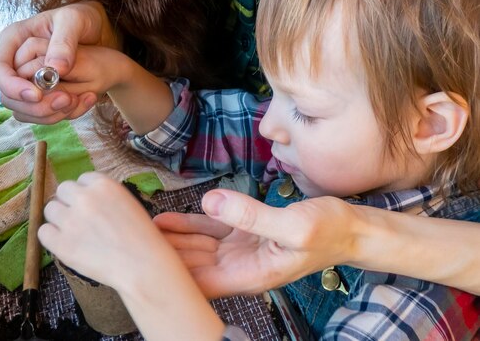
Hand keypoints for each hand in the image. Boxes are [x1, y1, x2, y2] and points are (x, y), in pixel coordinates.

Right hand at [0, 2, 119, 122]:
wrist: (95, 29)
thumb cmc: (81, 18)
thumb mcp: (74, 20)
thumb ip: (64, 42)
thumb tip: (54, 69)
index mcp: (14, 39)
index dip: (11, 86)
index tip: (36, 95)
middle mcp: (14, 60)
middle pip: (6, 94)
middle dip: (32, 104)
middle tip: (62, 102)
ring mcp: (25, 77)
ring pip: (21, 107)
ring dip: (45, 112)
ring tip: (73, 102)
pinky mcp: (39, 90)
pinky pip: (38, 111)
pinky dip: (54, 114)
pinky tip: (75, 104)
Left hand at [40, 174, 228, 340]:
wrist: (142, 265)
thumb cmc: (140, 235)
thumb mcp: (126, 201)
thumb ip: (104, 195)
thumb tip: (83, 196)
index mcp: (103, 184)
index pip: (82, 179)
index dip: (85, 192)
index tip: (90, 205)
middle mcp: (84, 198)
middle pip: (63, 190)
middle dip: (69, 202)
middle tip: (78, 218)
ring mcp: (71, 220)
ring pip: (50, 209)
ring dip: (59, 218)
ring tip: (72, 232)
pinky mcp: (62, 244)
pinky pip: (43, 232)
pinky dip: (51, 237)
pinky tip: (64, 243)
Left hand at [154, 189, 360, 297]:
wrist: (350, 228)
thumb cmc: (329, 233)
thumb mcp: (293, 226)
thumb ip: (251, 216)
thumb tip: (211, 200)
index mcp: (249, 276)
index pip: (199, 283)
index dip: (171, 275)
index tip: (145, 261)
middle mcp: (241, 267)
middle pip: (192, 266)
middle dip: (164, 256)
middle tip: (132, 241)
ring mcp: (241, 249)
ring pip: (197, 246)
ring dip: (172, 239)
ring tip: (142, 229)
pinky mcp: (244, 232)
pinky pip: (211, 229)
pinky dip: (190, 222)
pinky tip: (168, 218)